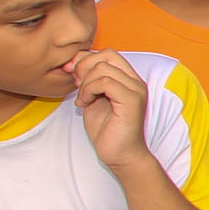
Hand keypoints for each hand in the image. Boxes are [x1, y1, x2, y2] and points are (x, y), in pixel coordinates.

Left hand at [69, 49, 153, 173]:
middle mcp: (135, 81)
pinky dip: (89, 90)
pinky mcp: (131, 101)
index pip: (107, 54)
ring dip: (85, 83)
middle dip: (83, 67)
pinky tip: (85, 104)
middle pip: (106, 55)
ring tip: (82, 99)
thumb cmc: (107, 130)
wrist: (120, 155)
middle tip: (76, 86)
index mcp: (128, 79)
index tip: (72, 75)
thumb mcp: (92, 98)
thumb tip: (74, 63)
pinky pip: (105, 82)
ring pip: (103, 68)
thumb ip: (88, 80)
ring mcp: (135, 90)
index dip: (85, 59)